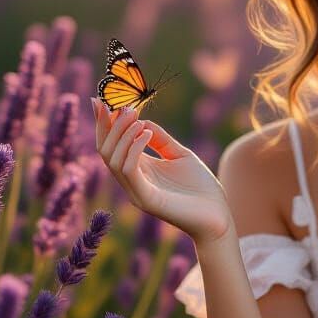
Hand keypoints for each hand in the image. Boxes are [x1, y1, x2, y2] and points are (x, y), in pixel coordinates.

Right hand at [92, 99, 232, 245]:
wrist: (218, 217)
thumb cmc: (201, 188)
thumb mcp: (180, 155)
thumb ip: (161, 139)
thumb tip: (142, 120)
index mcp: (138, 170)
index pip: (110, 145)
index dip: (104, 123)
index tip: (100, 100)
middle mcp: (132, 181)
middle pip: (105, 150)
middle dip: (110, 126)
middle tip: (123, 107)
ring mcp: (136, 192)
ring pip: (112, 160)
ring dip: (122, 134)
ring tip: (137, 118)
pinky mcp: (146, 200)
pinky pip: (129, 170)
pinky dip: (134, 149)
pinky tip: (147, 133)